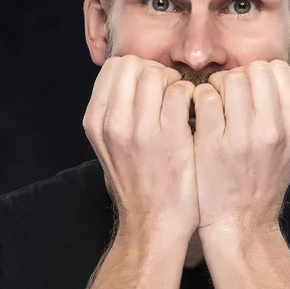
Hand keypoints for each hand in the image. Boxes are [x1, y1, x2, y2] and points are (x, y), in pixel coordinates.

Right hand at [83, 55, 198, 235]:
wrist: (153, 224)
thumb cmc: (137, 181)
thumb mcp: (109, 145)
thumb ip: (114, 110)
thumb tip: (130, 76)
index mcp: (96, 121)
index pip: (113, 67)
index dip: (136, 68)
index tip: (149, 85)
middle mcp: (113, 122)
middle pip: (133, 64)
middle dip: (155, 70)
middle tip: (167, 90)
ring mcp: (141, 130)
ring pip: (156, 73)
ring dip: (174, 81)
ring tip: (181, 102)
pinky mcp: (170, 138)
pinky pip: (181, 91)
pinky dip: (191, 95)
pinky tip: (193, 113)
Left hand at [192, 59, 289, 233]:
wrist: (241, 223)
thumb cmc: (263, 179)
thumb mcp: (289, 146)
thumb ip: (284, 110)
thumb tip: (268, 73)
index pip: (279, 69)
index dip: (261, 72)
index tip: (250, 88)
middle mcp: (273, 129)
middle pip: (255, 68)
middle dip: (239, 75)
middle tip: (228, 94)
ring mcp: (242, 136)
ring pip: (230, 79)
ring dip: (217, 85)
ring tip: (213, 102)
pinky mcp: (212, 144)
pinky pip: (205, 97)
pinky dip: (199, 99)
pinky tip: (199, 113)